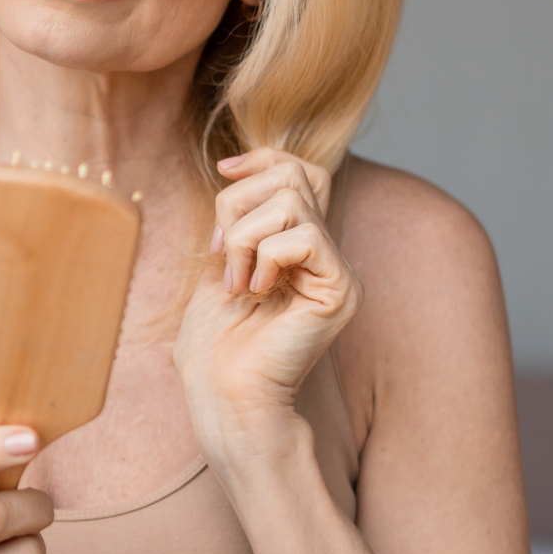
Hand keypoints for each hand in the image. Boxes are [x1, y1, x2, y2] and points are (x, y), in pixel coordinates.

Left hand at [174, 149, 361, 462]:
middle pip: (294, 174)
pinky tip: (254, 292)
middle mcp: (324, 255)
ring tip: (236, 282)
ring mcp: (335, 271)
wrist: (223, 394)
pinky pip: (304, 236)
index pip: (301, 170)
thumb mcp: (218, 262)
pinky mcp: (339, 290)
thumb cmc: (213, 343)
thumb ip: (239, 217)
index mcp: (296, 246)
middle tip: (220, 252)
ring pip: (292, 200)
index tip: (224, 172)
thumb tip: (237, 167)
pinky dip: (265, 257)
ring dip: (243, 236)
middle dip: (238, 203)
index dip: (263, 159)